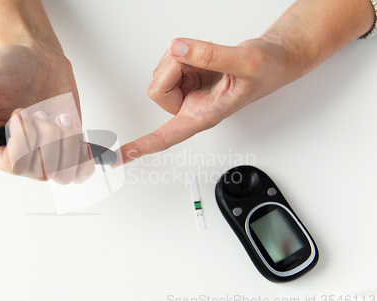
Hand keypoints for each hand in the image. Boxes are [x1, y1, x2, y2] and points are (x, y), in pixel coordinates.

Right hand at [0, 41, 93, 183]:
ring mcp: (49, 153)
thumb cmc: (4, 70)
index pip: (16, 165)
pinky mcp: (69, 146)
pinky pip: (81, 169)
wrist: (35, 57)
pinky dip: (85, 158)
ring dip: (68, 142)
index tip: (20, 111)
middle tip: (39, 110)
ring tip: (60, 117)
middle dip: (47, 136)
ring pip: (65, 172)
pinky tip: (81, 139)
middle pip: (43, 170)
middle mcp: (24, 155)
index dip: (24, 141)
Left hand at [116, 37, 293, 164]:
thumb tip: (178, 50)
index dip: (143, 145)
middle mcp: (191, 106)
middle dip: (173, 69)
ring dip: (180, 58)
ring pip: (160, 72)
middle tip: (200, 61)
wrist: (275, 59)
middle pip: (156, 90)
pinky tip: (203, 56)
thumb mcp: (246, 62)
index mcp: (204, 116)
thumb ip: (212, 56)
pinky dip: (183, 52)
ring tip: (208, 60)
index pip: (167, 136)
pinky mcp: (187, 74)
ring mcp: (187, 90)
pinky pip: (169, 59)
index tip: (120, 157)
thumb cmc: (267, 70)